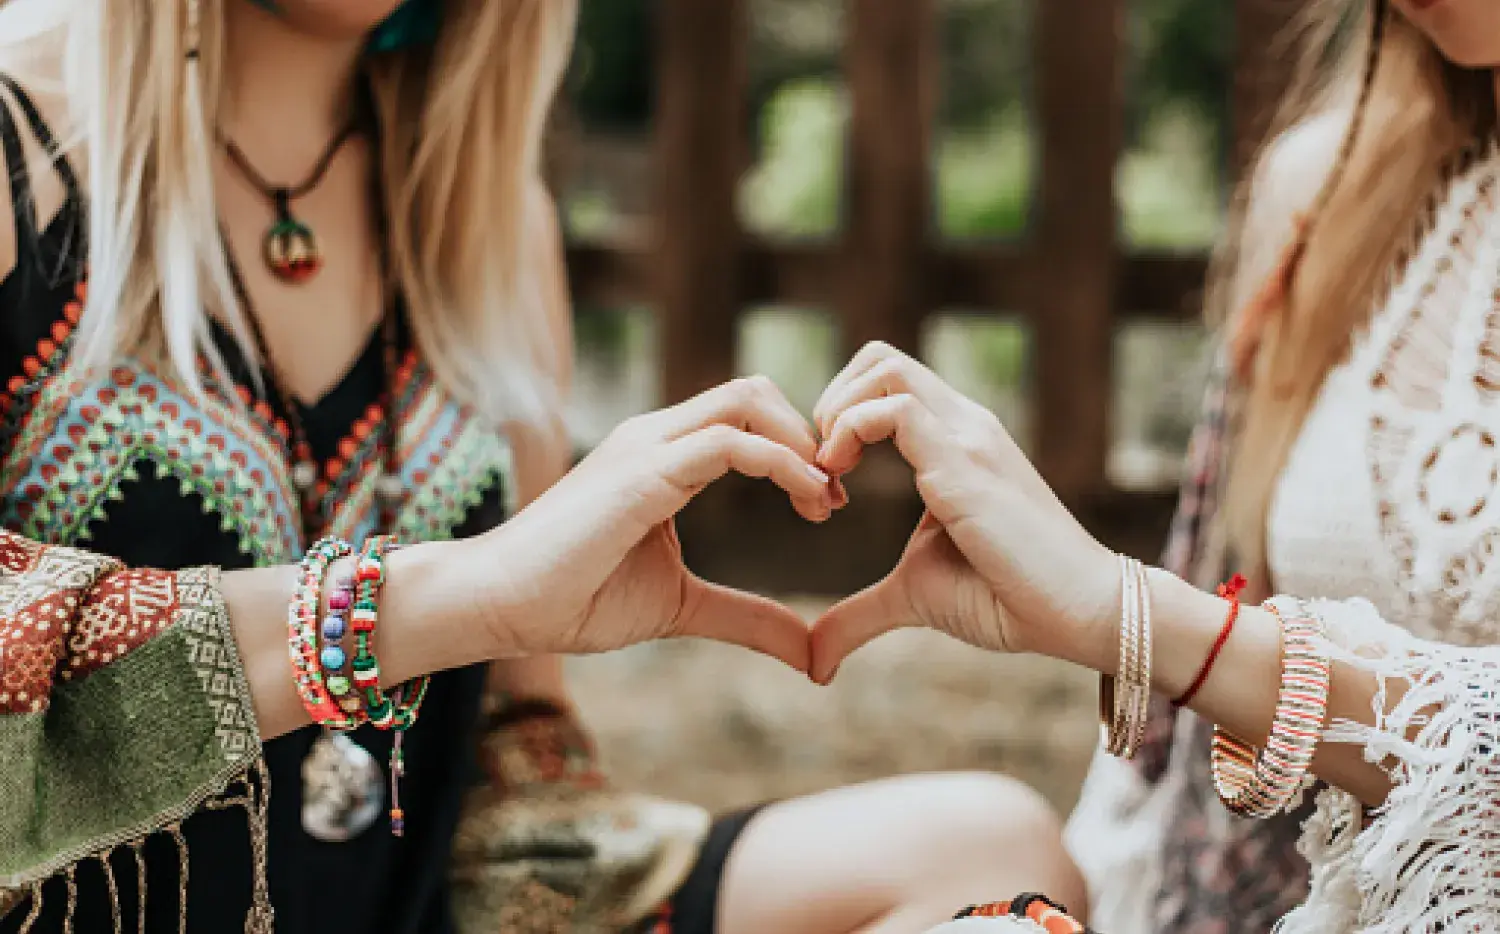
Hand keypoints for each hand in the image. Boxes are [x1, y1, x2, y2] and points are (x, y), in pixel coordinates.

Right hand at [478, 376, 834, 671]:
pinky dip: (782, 463)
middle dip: (808, 434)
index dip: (797, 448)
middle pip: (754, 392)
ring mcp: (646, 446)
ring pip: (747, 401)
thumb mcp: (683, 607)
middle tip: (833, 497)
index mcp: (663, 455)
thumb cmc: (575, 600)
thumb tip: (810, 651)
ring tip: (825, 498)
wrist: (500, 605)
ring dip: (801, 442)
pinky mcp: (642, 472)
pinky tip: (808, 499)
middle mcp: (656, 436)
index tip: (826, 503)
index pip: (746, 415)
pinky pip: (729, 442)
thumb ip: (748, 618)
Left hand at [808, 343, 1117, 681]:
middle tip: (819, 468)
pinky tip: (841, 487)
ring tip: (828, 474)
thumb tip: (815, 660)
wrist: (1080, 612)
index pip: (886, 382)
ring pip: (884, 368)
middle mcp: (963, 423)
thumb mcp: (914, 596)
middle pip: (880, 357)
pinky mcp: (965, 461)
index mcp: (955, 440)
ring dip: (835, 412)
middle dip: (829, 401)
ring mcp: (967, 436)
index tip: (825, 481)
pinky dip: (848, 433)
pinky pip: (896, 409)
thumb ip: (860, 614)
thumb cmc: (1007, 599)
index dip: (839, 416)